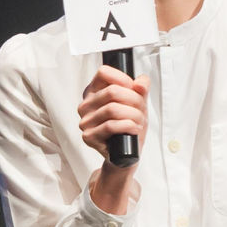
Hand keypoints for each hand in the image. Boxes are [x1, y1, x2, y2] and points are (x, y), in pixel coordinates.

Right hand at [77, 64, 149, 211]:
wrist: (126, 154)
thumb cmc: (129, 126)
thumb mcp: (138, 104)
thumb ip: (141, 89)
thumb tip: (141, 83)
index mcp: (93, 92)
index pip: (103, 73)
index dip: (123, 78)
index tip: (135, 89)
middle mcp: (85, 105)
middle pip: (112, 91)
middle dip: (134, 100)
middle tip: (141, 110)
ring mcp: (85, 122)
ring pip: (112, 109)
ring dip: (133, 115)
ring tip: (139, 122)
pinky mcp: (88, 137)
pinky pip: (110, 126)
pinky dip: (128, 126)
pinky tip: (134, 129)